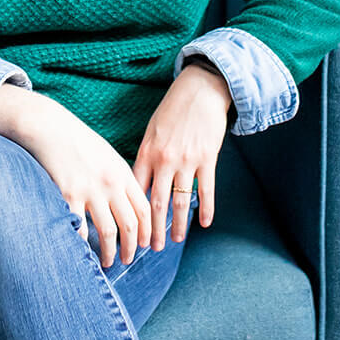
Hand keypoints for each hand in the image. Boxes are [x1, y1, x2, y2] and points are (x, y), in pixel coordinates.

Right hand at [0, 86, 150, 269]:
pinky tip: (82, 251)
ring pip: (108, 231)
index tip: (146, 244)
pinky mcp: (68, 195)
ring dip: (110, 252)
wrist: (51, 128)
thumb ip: (121, 178)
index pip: (144, 209)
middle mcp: (111, 184)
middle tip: (129, 259)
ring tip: (108, 262)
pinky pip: (79, 227)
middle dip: (132, 247)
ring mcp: (90, 191)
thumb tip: (130, 203)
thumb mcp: (109, 156)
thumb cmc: (80, 142)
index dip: (147, 231)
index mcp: (123, 174)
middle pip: (130, 224)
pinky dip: (82, 243)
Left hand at [132, 62, 231, 247]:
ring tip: (175, 240)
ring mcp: (187, 160)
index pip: (137, 191)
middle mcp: (164, 160)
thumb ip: (145, 157)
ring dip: (177, 225)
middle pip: (157, 202)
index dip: (134, 214)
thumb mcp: (151, 132)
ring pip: (180, 201)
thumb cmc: (173, 111)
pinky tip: (205, 223)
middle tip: (151, 248)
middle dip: (153, 229)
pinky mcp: (207, 158)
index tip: (131, 231)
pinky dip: (206, 209)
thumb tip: (138, 183)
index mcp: (146, 153)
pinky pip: (206, 190)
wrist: (200, 90)